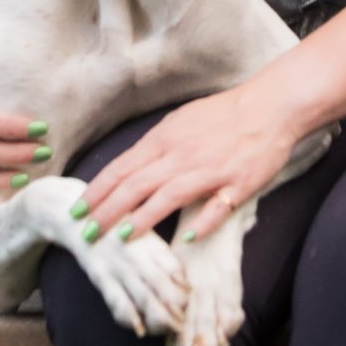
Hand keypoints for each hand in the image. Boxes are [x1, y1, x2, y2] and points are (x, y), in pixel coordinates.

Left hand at [82, 74, 307, 242]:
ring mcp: (210, 170)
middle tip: (87, 234)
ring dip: (144, 218)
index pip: (122, 168)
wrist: (268, 107)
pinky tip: (187, 238)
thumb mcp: (180, 124)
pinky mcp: (238, 184)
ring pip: (170, 195)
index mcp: (165, 139)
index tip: (77, 212)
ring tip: (122, 237)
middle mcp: (182, 155)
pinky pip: (217, 206)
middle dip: (108, 211)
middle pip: (137, 184)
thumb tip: (127, 172)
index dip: (97, 192)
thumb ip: (155, 148)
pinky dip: (202, 222)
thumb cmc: (222, 116)